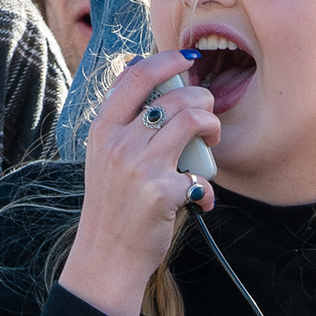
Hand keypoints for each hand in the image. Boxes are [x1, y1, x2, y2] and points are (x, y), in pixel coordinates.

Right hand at [62, 51, 219, 315]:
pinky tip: (201, 200)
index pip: (137, 75)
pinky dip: (207, 189)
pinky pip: (200, 175)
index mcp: (103, 129)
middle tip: (207, 117)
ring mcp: (140, 166)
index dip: (168, 60)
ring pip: (192, 121)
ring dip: (212, 127)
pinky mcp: (162, 192)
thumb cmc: (112, 206)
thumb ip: (123, 124)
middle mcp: (118, 143)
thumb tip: (152, 84)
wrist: (107, 256)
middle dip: (203, 100)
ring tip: (211, 143)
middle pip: (175, 97)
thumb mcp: (104, 157)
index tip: (189, 59)